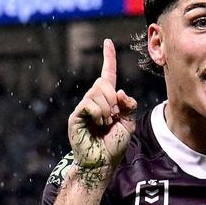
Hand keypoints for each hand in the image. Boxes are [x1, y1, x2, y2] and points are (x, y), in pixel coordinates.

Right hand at [68, 38, 136, 172]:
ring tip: (105, 124)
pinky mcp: (76, 115)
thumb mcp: (129, 122)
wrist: (102, 162)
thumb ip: (129, 105)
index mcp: (107, 100)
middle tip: (113, 117)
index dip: (108, 58)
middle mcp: (94, 100)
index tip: (107, 43)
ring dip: (107, 110)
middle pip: (103, 83)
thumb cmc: (114, 144)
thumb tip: (119, 91)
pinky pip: (89, 104)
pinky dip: (98, 114)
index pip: (108, 74)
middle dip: (112, 99)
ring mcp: (84, 107)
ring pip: (97, 93)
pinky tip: (97, 124)